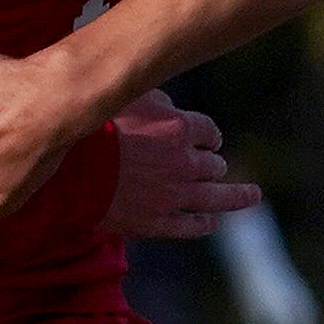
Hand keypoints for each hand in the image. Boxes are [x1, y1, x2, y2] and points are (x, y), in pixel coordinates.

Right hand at [100, 88, 261, 239]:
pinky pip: (190, 226)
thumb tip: (171, 108)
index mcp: (180, 129)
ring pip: (216, 198)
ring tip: (254, 195)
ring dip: (237, 196)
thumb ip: (158, 101)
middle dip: (212, 163)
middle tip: (211, 164)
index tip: (208, 139)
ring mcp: (173, 196)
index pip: (210, 132)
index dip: (209, 136)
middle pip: (213, 164)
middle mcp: (185, 163)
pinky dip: (204, 224)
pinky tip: (213, 222)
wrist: (69, 170)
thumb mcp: (128, 97)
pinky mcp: (156, 222)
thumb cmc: (94, 127)